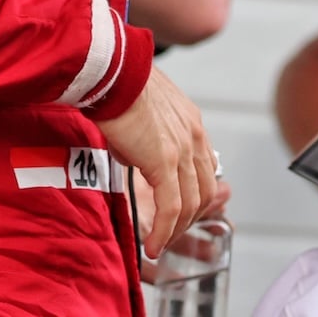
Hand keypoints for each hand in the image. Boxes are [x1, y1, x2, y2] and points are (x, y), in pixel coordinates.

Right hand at [97, 65, 217, 257]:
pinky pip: (171, 208)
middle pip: (204, 191)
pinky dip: (164, 231)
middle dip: (188, 218)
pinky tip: (153, 245)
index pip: (205, 170)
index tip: (179, 213)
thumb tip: (136, 156)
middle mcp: (194, 137)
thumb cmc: (119, 86)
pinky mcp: (164, 161)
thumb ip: (149, 136)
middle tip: (170, 234)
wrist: (112, 72)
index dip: (194, 196)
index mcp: (192, 124)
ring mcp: (182, 149)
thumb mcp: (144, 112)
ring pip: (190, 204)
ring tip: (159, 244)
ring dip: (176, 230)